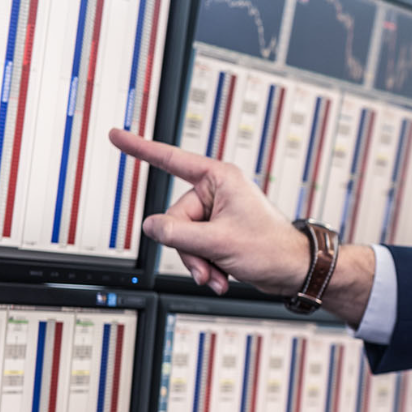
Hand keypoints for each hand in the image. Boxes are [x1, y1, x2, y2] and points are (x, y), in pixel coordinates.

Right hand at [109, 128, 307, 295]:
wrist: (294, 271)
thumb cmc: (271, 248)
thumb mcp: (217, 242)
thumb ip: (177, 234)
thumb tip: (151, 226)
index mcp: (219, 179)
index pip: (170, 160)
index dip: (140, 148)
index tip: (116, 135)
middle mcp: (216, 192)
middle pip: (175, 218)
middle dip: (189, 249)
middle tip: (208, 266)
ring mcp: (216, 213)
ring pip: (182, 238)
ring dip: (198, 262)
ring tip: (217, 275)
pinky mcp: (217, 232)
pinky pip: (195, 248)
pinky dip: (205, 266)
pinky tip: (221, 277)